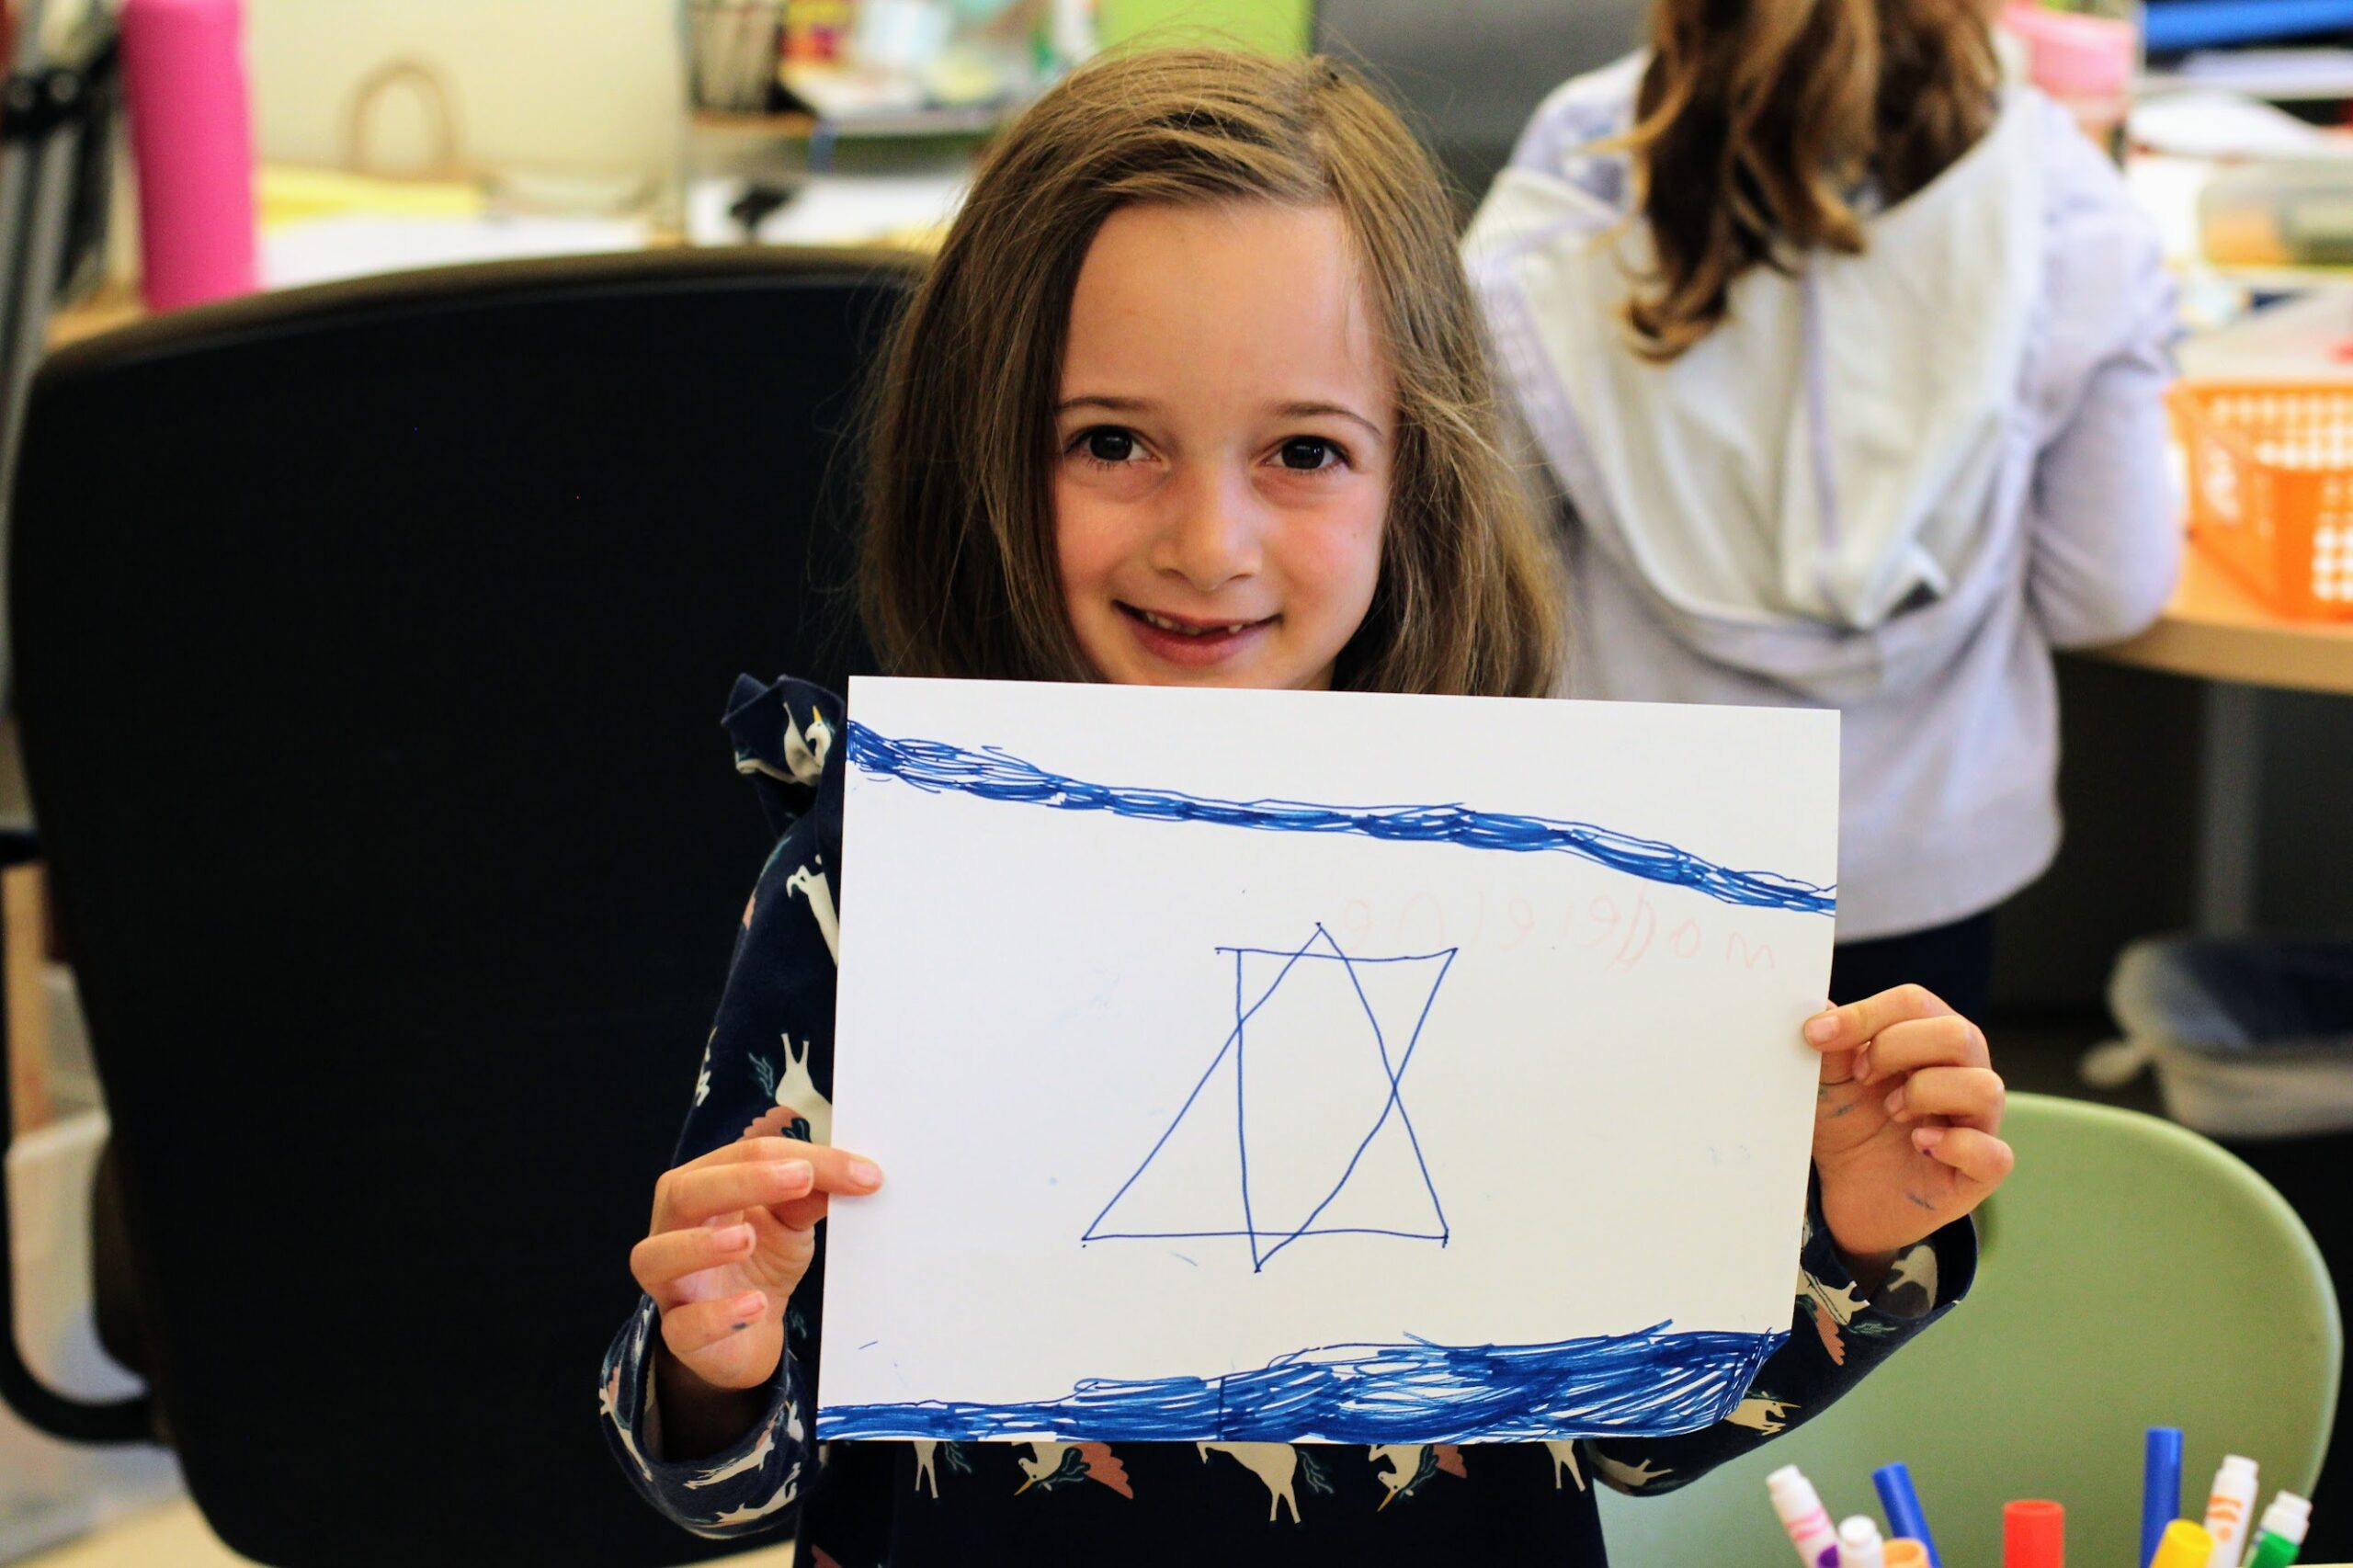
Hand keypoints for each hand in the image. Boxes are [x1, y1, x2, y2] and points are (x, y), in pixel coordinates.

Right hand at [631, 1115, 883, 1394]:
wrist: (750, 1332)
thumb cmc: (762, 1260)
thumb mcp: (791, 1221)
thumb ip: (813, 1194)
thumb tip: (859, 1173)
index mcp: (703, 1184)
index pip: (741, 1156)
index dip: (794, 1157)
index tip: (855, 1169)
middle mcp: (674, 1227)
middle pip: (686, 1192)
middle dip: (742, 1181)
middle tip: (801, 1179)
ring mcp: (670, 1282)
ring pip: (655, 1256)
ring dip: (701, 1245)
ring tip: (746, 1240)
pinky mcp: (679, 1332)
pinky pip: (682, 1325)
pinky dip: (718, 1315)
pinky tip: (756, 1305)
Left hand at [1802, 984, 2012, 1278]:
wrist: (1847, 1191)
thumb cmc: (1848, 1123)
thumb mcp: (1827, 1081)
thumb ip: (1830, 1044)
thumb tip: (1820, 1003)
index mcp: (1929, 1038)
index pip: (1915, 1002)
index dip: (1866, 1015)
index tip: (1816, 1035)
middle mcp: (1964, 1072)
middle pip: (1958, 1034)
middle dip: (1896, 1049)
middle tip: (1862, 1076)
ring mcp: (1978, 1122)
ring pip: (1984, 1087)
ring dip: (1926, 1094)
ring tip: (1892, 1112)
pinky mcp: (1980, 1172)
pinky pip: (1994, 1154)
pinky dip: (1955, 1146)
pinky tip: (1920, 1144)